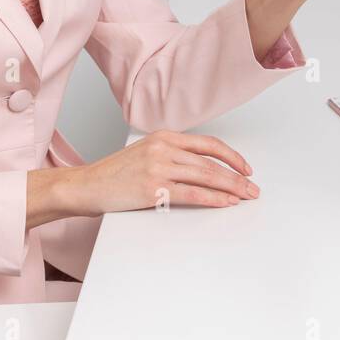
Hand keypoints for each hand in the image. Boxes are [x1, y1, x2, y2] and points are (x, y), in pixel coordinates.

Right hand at [47, 131, 260, 215]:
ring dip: (231, 188)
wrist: (86, 185)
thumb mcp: (144, 153)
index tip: (245, 168)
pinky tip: (226, 203)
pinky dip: (213, 199)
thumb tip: (203, 169)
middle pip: (211, 162)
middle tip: (253, 188)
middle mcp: (163, 148)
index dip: (231, 156)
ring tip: (245, 197)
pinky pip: (192, 194)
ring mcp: (158, 167)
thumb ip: (171, 155)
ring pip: (206, 177)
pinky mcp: (153, 189)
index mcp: (163, 136)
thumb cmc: (114, 174)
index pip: (207, 143)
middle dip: (237, 177)